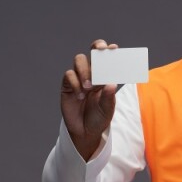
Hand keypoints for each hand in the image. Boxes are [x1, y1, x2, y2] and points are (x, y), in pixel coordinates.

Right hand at [60, 38, 119, 159]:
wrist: (85, 132)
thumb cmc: (99, 118)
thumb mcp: (107, 110)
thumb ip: (109, 97)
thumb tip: (111, 84)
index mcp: (105, 77)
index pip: (107, 59)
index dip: (109, 51)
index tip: (114, 48)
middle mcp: (92, 73)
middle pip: (92, 53)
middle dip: (97, 48)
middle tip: (101, 51)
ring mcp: (79, 78)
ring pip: (79, 60)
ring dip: (85, 70)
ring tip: (89, 87)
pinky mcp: (68, 85)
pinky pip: (69, 75)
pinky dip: (75, 83)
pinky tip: (80, 96)